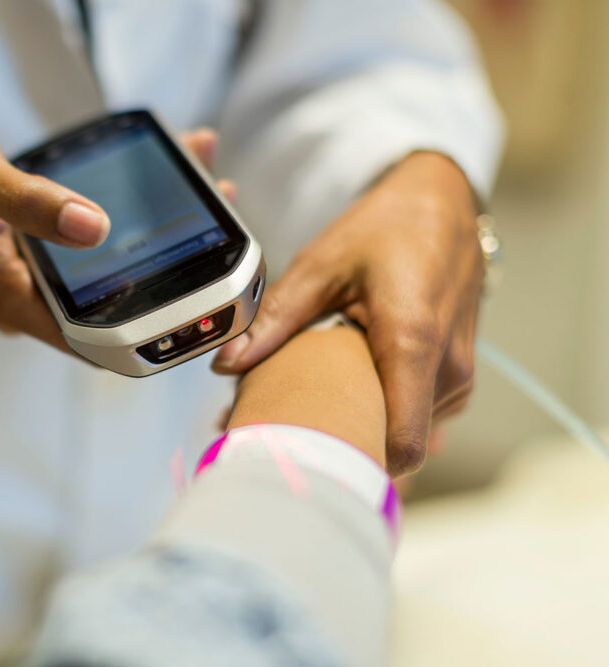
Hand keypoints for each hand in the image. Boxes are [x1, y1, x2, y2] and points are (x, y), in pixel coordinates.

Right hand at [0, 101, 232, 350]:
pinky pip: (99, 251)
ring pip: (113, 279)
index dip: (152, 339)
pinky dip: (136, 223)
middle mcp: (28, 297)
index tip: (203, 313)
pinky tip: (169, 178)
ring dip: (162, 246)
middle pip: (115, 312)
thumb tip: (95, 228)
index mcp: (9, 294)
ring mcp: (36, 279)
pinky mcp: (42, 255)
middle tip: (224, 239)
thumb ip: (28, 201)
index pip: (95, 343)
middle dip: (172, 283)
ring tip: (211, 197)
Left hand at [212, 152, 482, 475]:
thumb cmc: (386, 228)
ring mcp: (459, 377)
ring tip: (313, 400)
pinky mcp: (458, 378)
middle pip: (393, 443)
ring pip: (405, 432)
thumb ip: (275, 318)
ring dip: (360, 423)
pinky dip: (381, 410)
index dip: (352, 461)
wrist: (443, 204)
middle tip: (285, 428)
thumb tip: (225, 362)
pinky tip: (347, 386)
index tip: (305, 457)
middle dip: (341, 441)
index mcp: (412, 341)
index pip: (400, 444)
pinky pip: (418, 415)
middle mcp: (447, 369)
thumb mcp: (321, 265)